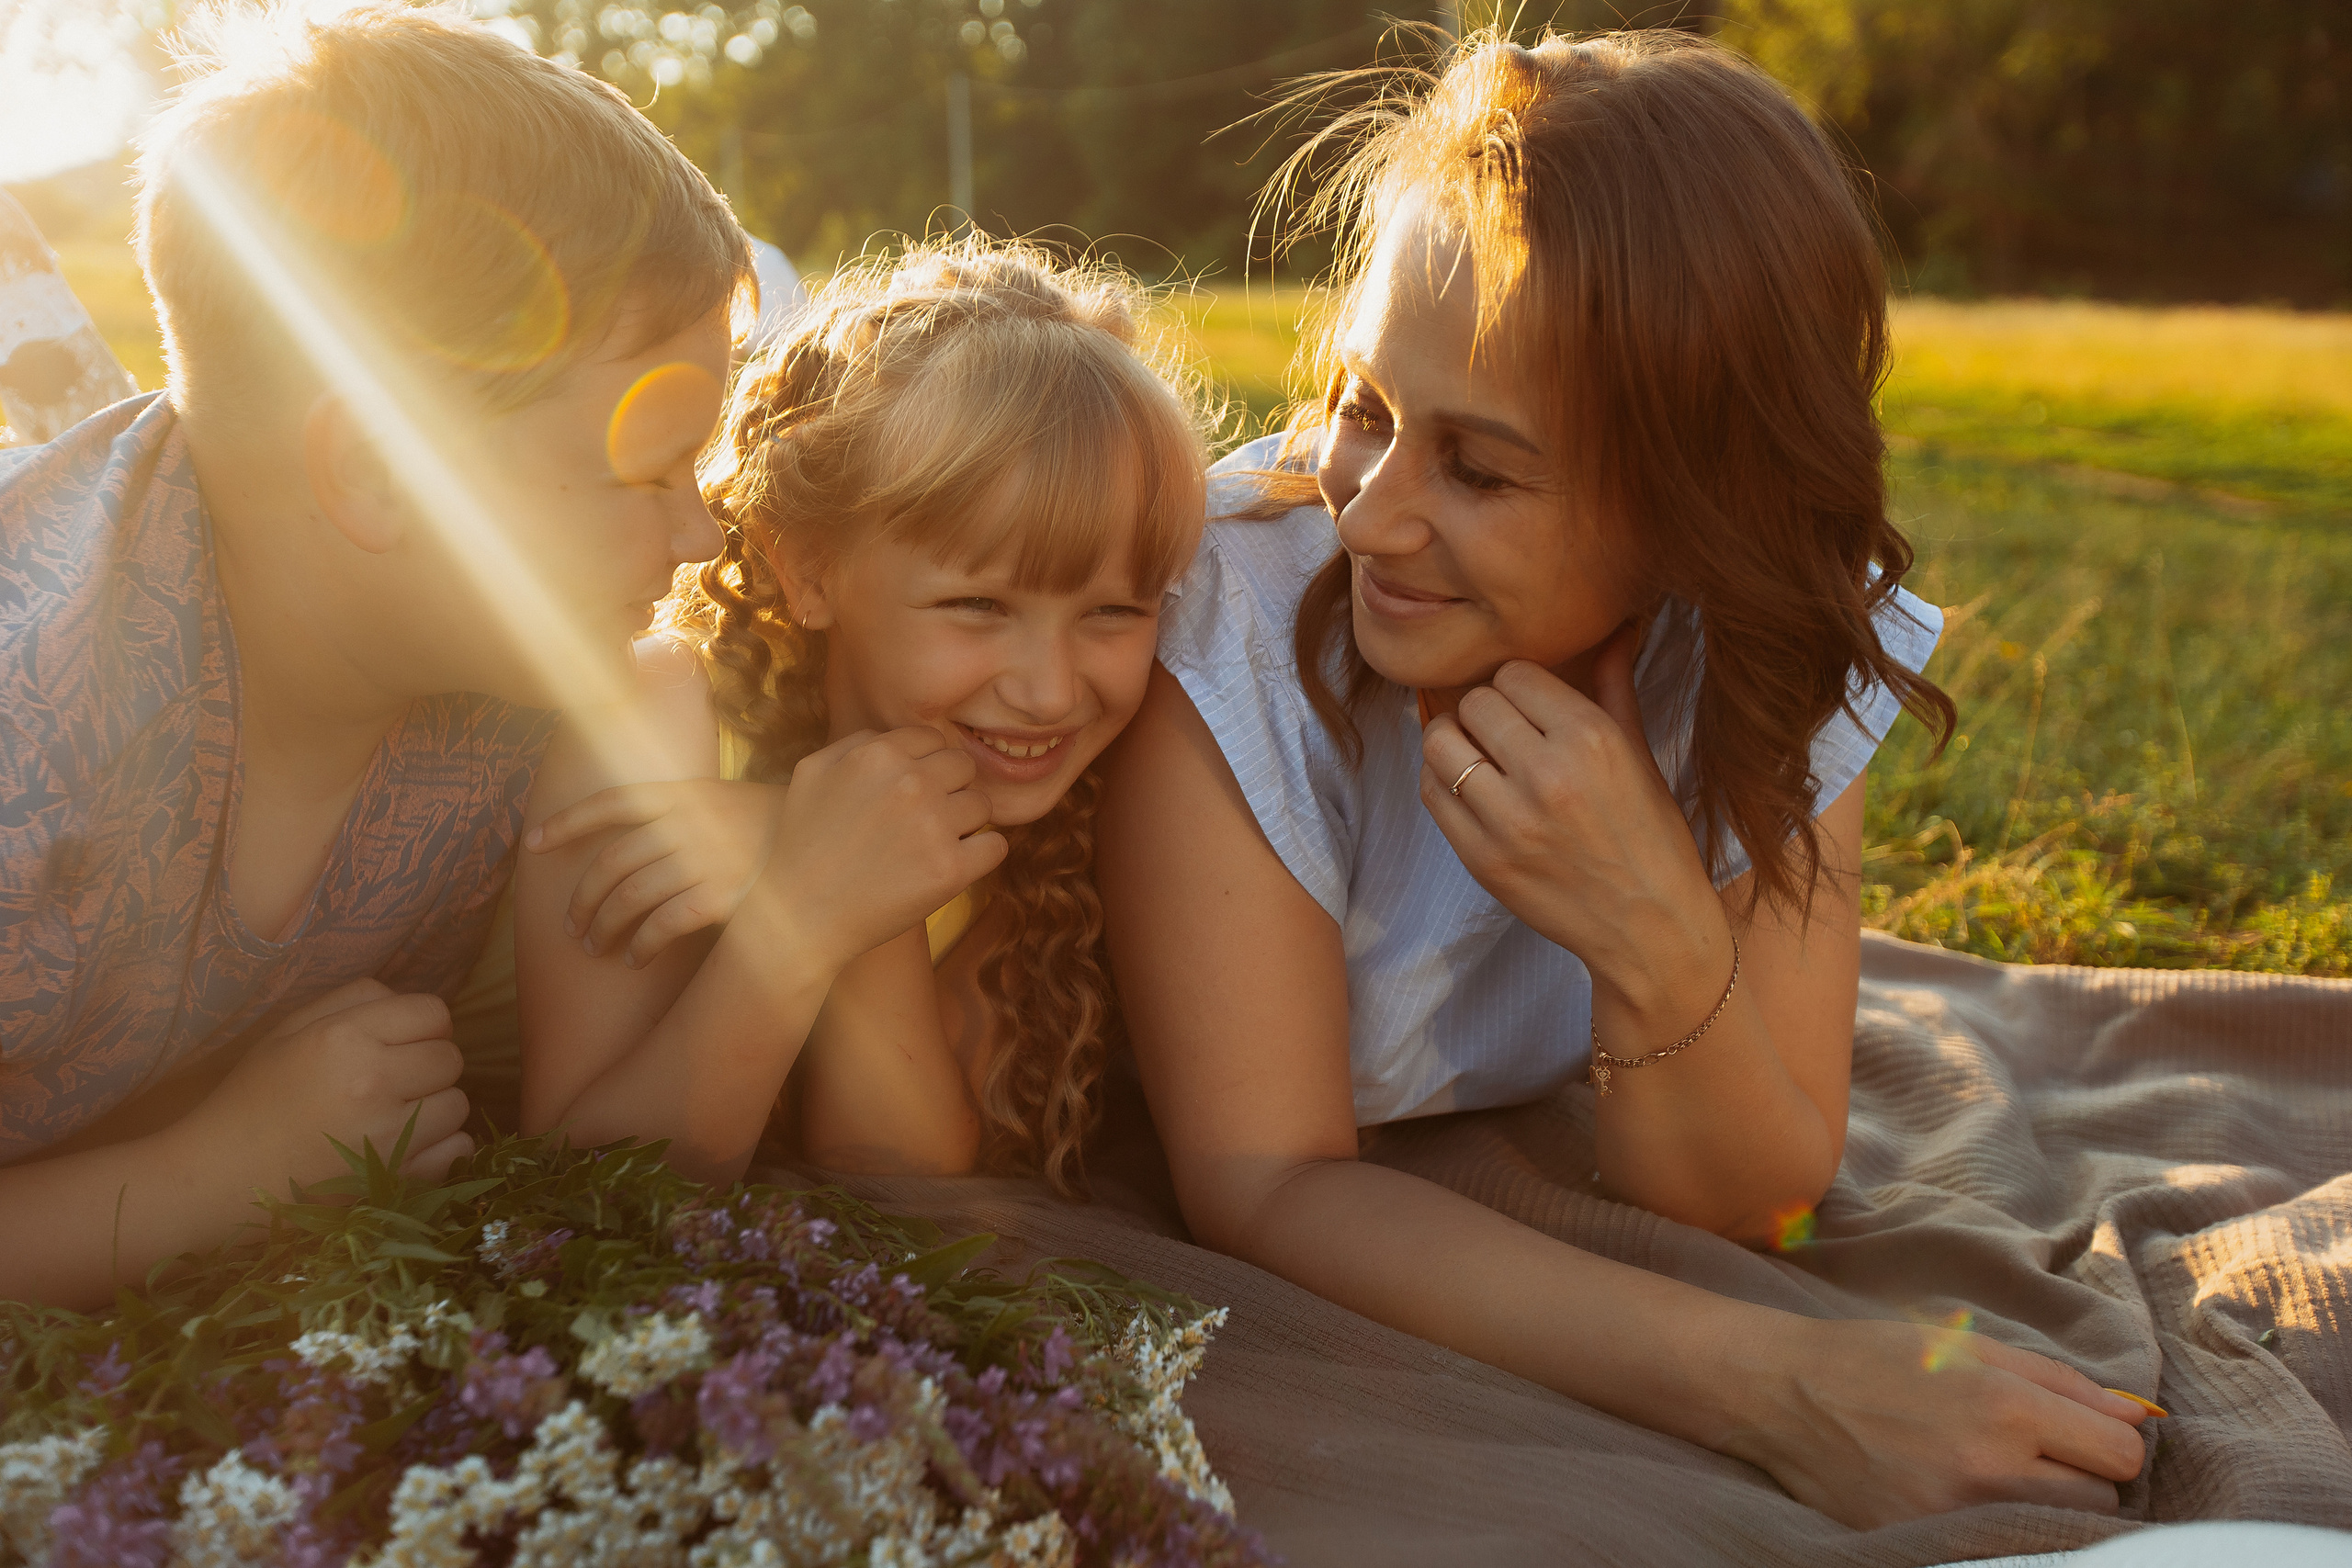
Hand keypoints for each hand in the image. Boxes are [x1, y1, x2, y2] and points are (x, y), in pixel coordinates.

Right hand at [168, 979, 472, 1193]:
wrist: (219, 1181)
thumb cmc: (252, 1100)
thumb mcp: (287, 1031)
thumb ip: (351, 1001)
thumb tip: (406, 1000)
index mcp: (344, 1038)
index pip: (433, 1013)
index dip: (421, 1026)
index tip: (398, 1043)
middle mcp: (373, 1082)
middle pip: (451, 1057)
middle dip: (428, 1065)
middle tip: (391, 1083)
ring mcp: (389, 1135)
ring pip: (458, 1103)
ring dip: (435, 1108)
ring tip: (391, 1118)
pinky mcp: (398, 1180)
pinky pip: (457, 1148)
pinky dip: (441, 1149)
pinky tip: (404, 1149)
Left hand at [529, 777, 789, 965]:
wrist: (830, 851)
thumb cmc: (773, 828)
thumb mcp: (724, 799)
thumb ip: (678, 809)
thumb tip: (629, 833)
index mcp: (685, 794)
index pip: (612, 801)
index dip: (568, 822)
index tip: (534, 842)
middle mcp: (688, 825)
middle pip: (612, 863)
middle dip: (583, 899)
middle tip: (572, 926)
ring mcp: (704, 860)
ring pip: (629, 898)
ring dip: (604, 927)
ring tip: (595, 946)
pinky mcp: (720, 897)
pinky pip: (663, 926)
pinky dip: (641, 945)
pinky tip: (634, 958)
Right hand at [752, 726, 1005, 974]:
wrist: (800, 914)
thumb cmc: (803, 843)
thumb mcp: (812, 771)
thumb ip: (857, 741)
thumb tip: (898, 737)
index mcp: (880, 755)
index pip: (933, 740)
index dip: (925, 765)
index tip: (911, 791)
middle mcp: (911, 784)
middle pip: (963, 768)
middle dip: (948, 789)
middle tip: (924, 818)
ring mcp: (934, 827)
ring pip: (982, 805)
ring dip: (964, 822)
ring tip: (932, 844)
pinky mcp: (950, 870)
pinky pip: (995, 846)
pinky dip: (981, 855)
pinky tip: (954, 863)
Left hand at [1417, 622, 1723, 1010]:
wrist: (1650, 926)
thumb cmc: (1650, 836)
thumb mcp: (1641, 756)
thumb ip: (1614, 687)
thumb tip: (1617, 625)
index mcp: (1591, 740)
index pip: (1514, 674)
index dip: (1517, 687)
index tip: (1529, 706)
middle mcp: (1547, 776)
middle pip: (1474, 704)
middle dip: (1486, 712)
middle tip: (1503, 734)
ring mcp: (1509, 822)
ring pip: (1440, 743)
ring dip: (1454, 742)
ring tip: (1478, 755)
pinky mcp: (1481, 859)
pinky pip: (1431, 793)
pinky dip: (1442, 782)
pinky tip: (1470, 790)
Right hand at [1727, 1316, 2153, 1527]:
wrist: (1783, 1393)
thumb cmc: (1877, 1357)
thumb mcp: (1968, 1346)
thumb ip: (2060, 1380)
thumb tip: (2137, 1417)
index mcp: (2003, 1405)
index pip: (2121, 1454)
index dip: (2112, 1441)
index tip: (2083, 1432)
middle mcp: (1986, 1468)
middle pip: (2100, 1502)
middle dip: (2080, 1476)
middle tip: (2035, 1451)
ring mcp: (1953, 1516)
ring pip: (2060, 1533)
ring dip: (2046, 1506)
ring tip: (1998, 1475)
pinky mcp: (1922, 1543)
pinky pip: (1999, 1548)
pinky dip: (1996, 1527)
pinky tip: (1961, 1496)